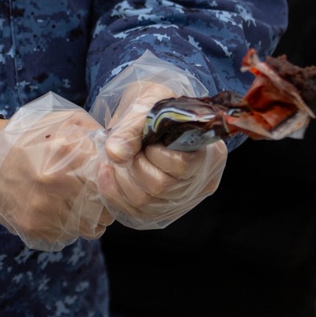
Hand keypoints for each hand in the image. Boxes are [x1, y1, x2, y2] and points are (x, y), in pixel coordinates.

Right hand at [0, 95, 111, 251]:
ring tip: (78, 203)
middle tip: (98, 195)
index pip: (110, 178)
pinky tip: (59, 210)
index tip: (108, 178)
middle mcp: (55, 182)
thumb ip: (93, 131)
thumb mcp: (61, 119)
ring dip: (90, 218)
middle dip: (106, 203)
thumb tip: (118, 150)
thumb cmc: (27, 135)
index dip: (113, 181)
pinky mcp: (33, 227)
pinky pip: (67, 236)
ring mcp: (43, 209)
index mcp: (65, 151)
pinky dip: (69, 227)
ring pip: (89, 228)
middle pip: (105, 208)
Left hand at [97, 79, 226, 228]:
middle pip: (162, 187)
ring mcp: (181, 200)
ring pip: (145, 203)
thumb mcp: (147, 103)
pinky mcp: (160, 211)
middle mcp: (199, 182)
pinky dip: (114, 193)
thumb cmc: (154, 106)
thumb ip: (131, 126)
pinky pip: (133, 213)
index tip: (147, 139)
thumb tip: (114, 154)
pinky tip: (108, 172)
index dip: (156, 154)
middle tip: (127, 149)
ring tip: (116, 160)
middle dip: (134, 165)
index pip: (183, 165)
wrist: (149, 117)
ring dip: (120, 179)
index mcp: (208, 152)